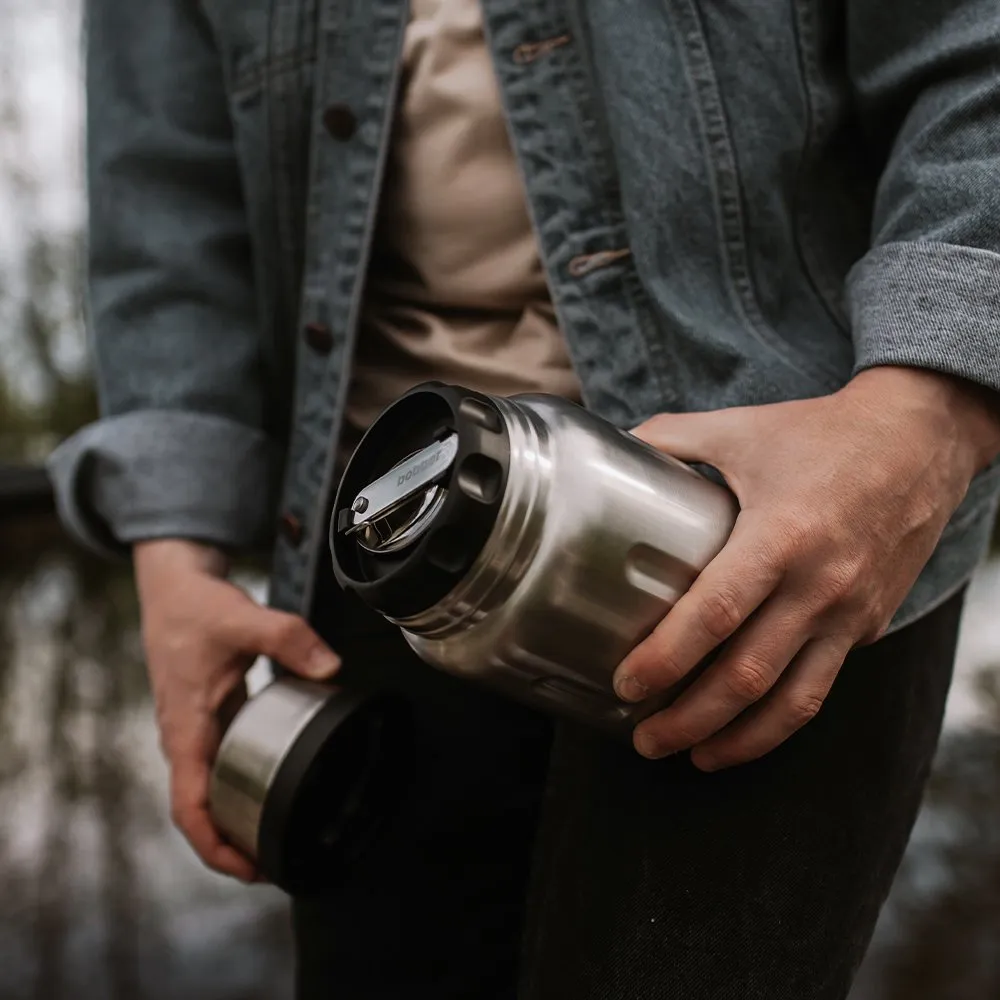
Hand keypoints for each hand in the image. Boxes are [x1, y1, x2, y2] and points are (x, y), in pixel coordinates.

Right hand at [134, 539, 339, 880]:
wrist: (173, 587)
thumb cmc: (196, 607)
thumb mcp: (243, 618)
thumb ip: (288, 639)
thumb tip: (331, 669)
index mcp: (186, 728)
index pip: (188, 807)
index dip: (215, 845)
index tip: (250, 867)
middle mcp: (185, 738)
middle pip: (200, 811)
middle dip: (232, 845)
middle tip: (278, 863)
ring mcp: (195, 731)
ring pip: (208, 791)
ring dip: (236, 819)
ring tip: (280, 836)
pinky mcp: (207, 719)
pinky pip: (218, 765)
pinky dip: (240, 784)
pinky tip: (275, 782)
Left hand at [614, 366, 999, 770]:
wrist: (920, 439)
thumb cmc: (822, 433)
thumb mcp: (739, 428)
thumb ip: (669, 440)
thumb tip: (611, 452)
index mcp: (781, 534)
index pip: (715, 613)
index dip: (666, 657)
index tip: (625, 683)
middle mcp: (819, 584)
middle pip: (747, 675)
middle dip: (688, 718)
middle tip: (643, 738)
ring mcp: (849, 612)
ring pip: (791, 701)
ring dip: (737, 739)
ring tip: (690, 756)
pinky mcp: (867, 625)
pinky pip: (820, 685)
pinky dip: (780, 720)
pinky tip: (745, 730)